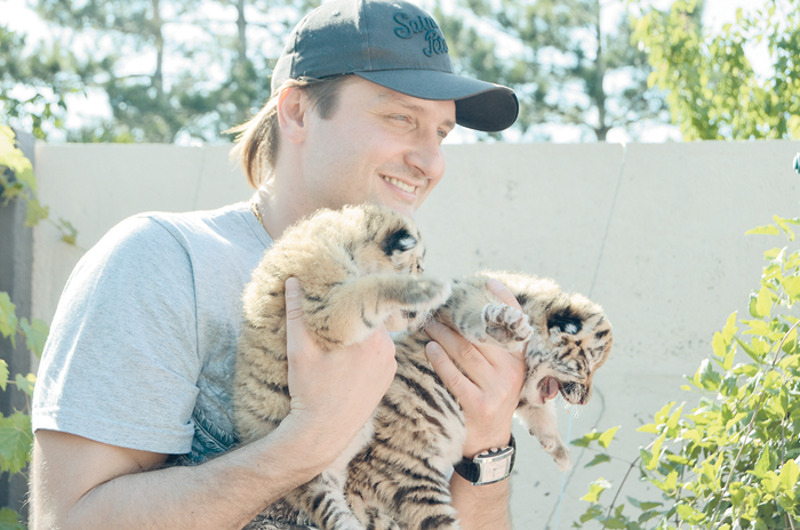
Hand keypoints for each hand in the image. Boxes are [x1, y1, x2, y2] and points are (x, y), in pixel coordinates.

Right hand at [282, 277, 397, 461]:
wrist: (322, 433)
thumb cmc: (310, 391)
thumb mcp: (299, 349)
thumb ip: (297, 312)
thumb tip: (294, 281)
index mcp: (372, 337)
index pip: (365, 300)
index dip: (350, 290)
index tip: (335, 284)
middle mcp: (388, 349)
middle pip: (371, 317)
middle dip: (352, 310)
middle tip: (331, 305)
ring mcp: (389, 365)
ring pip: (375, 334)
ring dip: (359, 329)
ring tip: (336, 328)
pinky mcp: (386, 378)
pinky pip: (378, 352)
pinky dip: (365, 348)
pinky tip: (345, 351)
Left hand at [424, 279, 525, 456]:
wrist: (488, 443)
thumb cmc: (490, 399)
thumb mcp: (501, 374)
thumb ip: (492, 349)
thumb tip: (470, 314)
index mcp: (519, 362)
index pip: (516, 326)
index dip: (504, 301)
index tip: (488, 281)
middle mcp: (511, 373)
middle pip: (481, 337)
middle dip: (458, 319)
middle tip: (438, 306)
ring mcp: (496, 389)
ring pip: (466, 353)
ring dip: (444, 335)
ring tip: (429, 323)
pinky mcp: (479, 404)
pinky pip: (455, 376)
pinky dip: (440, 360)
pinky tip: (429, 349)